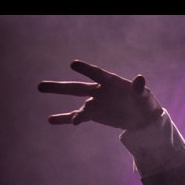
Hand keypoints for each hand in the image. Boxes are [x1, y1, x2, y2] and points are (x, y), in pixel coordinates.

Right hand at [38, 60, 162, 130]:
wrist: (142, 115)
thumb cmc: (144, 101)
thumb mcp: (144, 96)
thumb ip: (139, 88)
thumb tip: (140, 79)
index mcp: (110, 82)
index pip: (96, 74)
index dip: (86, 69)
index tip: (73, 64)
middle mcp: (99, 90)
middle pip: (77, 88)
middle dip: (60, 88)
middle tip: (40, 86)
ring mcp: (95, 102)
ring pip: (77, 106)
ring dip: (64, 111)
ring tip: (49, 117)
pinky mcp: (94, 114)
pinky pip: (78, 116)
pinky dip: (66, 119)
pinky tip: (51, 120)